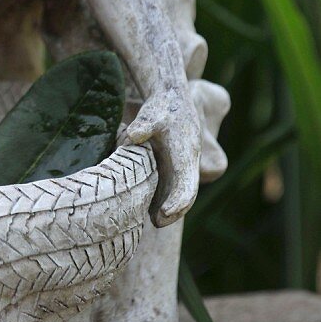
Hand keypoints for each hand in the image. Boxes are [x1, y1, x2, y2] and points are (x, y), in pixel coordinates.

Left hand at [124, 88, 200, 226]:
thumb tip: (132, 135)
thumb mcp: (152, 113)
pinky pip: (171, 185)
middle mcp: (188, 162)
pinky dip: (162, 197)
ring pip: (179, 192)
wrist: (171, 98)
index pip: (187, 184)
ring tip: (151, 220)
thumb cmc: (161, 106)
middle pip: (186, 193)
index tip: (164, 214)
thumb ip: (143, 125)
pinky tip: (147, 206)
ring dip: (168, 207)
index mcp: (186, 153)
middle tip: (156, 223)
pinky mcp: (174, 165)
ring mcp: (182, 165)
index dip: (178, 202)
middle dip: (175, 211)